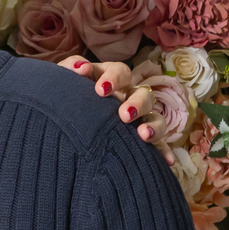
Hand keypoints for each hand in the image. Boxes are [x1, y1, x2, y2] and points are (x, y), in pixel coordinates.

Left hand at [59, 57, 173, 160]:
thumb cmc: (67, 96)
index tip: (101, 90)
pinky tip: (167, 161)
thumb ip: (71, 67)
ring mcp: (138, 118)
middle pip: (144, 94)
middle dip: (136, 103)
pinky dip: (162, 152)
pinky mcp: (141, 139)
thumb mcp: (65, 79)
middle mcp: (129, 97)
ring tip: (143, 135)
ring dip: (153, 126)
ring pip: (155, 118)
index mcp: (113, 79)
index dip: (114, 78)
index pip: (121, 71)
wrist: (61, 121)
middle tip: (123, 115)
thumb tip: (81, 68)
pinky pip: (158, 145)